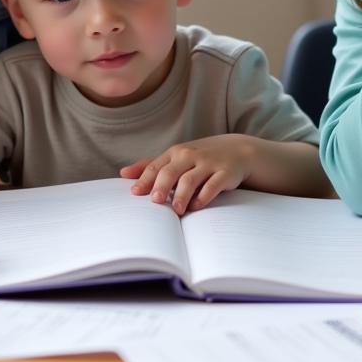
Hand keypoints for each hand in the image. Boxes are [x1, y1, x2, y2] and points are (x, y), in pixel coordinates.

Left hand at [120, 135, 253, 214]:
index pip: (156, 166)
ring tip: (176, 210)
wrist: (239, 150)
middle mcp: (190, 156)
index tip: (135, 193)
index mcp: (176, 153)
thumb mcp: (177, 157)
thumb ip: (151, 165)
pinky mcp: (225, 173)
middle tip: (155, 202)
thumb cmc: (201, 157)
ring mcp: (208, 163)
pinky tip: (196, 207)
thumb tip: (123, 173)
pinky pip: (213, 186)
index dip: (145, 180)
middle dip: (162, 187)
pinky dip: (204, 197)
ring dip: (181, 196)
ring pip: (191, 180)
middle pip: (171, 172)